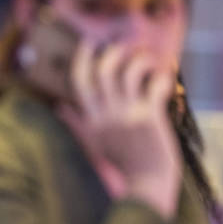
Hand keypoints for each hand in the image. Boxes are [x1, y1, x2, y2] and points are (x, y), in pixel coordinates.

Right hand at [57, 42, 180, 218]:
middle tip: (124, 46)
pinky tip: (164, 79)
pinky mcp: (150, 117)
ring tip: (146, 59)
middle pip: (104, 70)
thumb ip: (75, 122)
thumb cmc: (121, 162)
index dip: (83, 58)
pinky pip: (155, 86)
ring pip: (130, 72)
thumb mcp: (91, 142)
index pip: (80, 81)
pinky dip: (162, 77)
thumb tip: (59, 107)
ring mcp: (128, 114)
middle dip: (114, 52)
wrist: (145, 181)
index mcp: (91, 118)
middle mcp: (106, 113)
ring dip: (140, 60)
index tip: (89, 42)